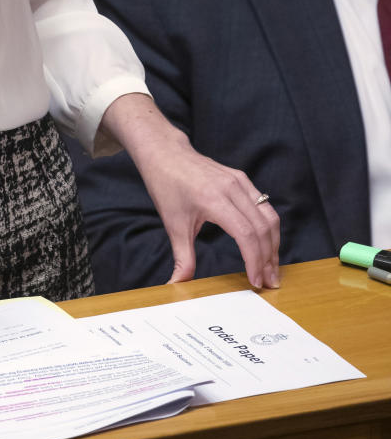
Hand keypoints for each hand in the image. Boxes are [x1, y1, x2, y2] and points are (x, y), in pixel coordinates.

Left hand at [100, 95, 279, 288]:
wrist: (165, 154)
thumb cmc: (167, 186)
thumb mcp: (173, 225)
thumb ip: (182, 258)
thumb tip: (177, 284)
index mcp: (214, 199)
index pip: (246, 234)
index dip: (254, 260)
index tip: (255, 282)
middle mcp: (232, 188)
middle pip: (262, 228)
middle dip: (268, 258)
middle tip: (269, 283)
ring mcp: (240, 181)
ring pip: (269, 216)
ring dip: (273, 244)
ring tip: (271, 268)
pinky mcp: (242, 179)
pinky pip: (264, 206)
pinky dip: (269, 228)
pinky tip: (266, 245)